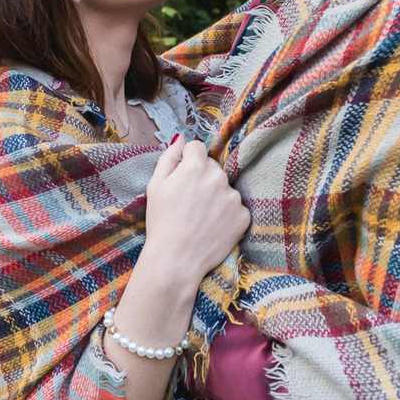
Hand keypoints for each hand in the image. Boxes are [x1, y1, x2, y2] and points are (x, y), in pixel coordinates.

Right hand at [143, 136, 249, 287]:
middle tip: (189, 200)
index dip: (187, 160)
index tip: (182, 176)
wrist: (176, 260)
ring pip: (224, 187)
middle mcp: (218, 177)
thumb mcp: (155, 185)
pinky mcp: (243, 216)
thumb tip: (180, 139)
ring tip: (200, 216)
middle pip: (212, 166)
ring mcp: (233, 197)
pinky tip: (212, 226)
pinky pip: (235, 207)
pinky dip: (226, 214)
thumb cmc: (161, 222)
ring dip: (215, 195)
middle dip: (202, 176)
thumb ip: (169, 157)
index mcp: (196, 167)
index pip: (197, 147)